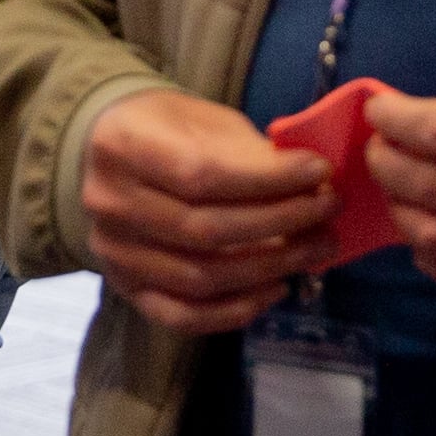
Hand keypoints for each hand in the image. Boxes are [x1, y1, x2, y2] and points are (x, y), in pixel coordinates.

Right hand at [77, 87, 329, 332]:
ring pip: (200, 278)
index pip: (202, 174)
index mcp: (123, 145)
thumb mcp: (205, 120)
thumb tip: (312, 184)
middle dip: (280, 223)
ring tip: (316, 250)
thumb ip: (249, 153)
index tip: (320, 174)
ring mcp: (113, 253)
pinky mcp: (124, 288)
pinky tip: (275, 289)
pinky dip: (234, 312)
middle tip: (329, 212)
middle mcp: (109, 203)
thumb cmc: (167, 129)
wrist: (106, 152)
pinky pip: (182, 316)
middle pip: (205, 230)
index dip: (268, 180)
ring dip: (269, 269)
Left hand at [367, 91, 435, 297]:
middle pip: (426, 183)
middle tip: (379, 149)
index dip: (396, 119)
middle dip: (387, 162)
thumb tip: (420, 126)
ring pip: (430, 235)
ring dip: (400, 210)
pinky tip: (425, 231)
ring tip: (397, 191)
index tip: (378, 109)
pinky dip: (426, 251)